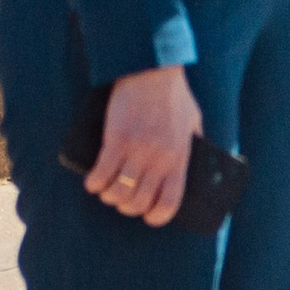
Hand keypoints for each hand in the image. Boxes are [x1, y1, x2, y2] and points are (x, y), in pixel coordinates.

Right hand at [84, 65, 200, 226]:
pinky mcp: (116, 141)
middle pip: (138, 202)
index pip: (170, 202)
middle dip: (127, 207)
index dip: (156, 216)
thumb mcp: (194, 122)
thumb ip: (194, 143)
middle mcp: (159, 160)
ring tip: (106, 190)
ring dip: (108, 196)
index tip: (147, 216)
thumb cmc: (174, 95)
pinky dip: (94, 183)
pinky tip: (92, 181)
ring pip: (117, 193)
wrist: (153, 72)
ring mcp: (137, 151)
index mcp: (180, 158)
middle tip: (121, 198)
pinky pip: (101, 175)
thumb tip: (196, 160)